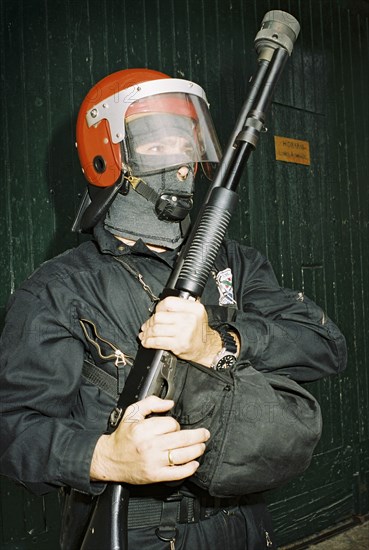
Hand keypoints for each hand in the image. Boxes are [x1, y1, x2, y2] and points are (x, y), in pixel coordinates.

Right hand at [90, 395, 209, 483]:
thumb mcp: (132, 413)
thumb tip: (170, 403)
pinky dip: (189, 469)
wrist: (110, 459)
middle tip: (205, 434)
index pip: (171, 424)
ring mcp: (153, 462)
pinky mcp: (155, 475)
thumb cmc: (123, 436)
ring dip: (196, 450)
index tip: (175, 427)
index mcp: (144, 429)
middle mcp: (150, 445)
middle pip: (181, 439)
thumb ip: (151, 403)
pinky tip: (194, 464)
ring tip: (202, 446)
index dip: (176, 424)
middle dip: (197, 436)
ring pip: (182, 455)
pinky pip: (177, 473)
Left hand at [139, 296, 223, 366]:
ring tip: (145, 334)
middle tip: (147, 326)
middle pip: (159, 317)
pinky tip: (147, 342)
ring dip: (147, 333)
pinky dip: (149, 342)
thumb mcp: (195, 312)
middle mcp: (190, 319)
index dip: (158, 308)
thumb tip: (158, 309)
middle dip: (149, 322)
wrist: (206, 347)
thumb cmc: (198, 330)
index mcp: (194, 308)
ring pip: (156, 329)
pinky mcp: (179, 344)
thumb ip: (180, 307)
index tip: (155, 313)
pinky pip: (158, 342)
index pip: (168, 302)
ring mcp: (184, 332)